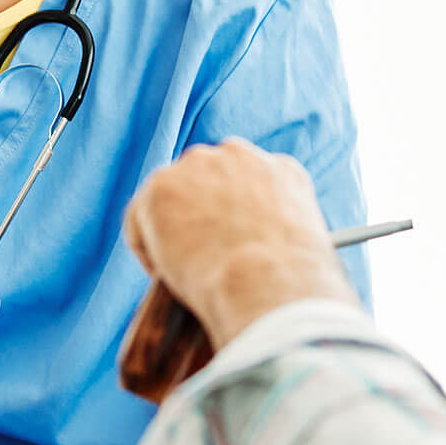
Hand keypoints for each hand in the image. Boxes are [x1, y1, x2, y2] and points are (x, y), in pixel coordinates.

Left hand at [122, 140, 356, 352]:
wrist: (269, 285)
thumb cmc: (294, 287)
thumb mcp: (304, 252)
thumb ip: (278, 239)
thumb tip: (258, 265)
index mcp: (282, 171)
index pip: (248, 185)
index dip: (235, 217)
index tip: (230, 244)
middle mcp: (240, 156)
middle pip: (207, 180)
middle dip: (201, 213)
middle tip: (201, 255)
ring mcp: (198, 167)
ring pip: (171, 196)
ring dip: (171, 228)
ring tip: (181, 270)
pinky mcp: (161, 187)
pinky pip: (141, 218)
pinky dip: (147, 247)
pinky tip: (161, 275)